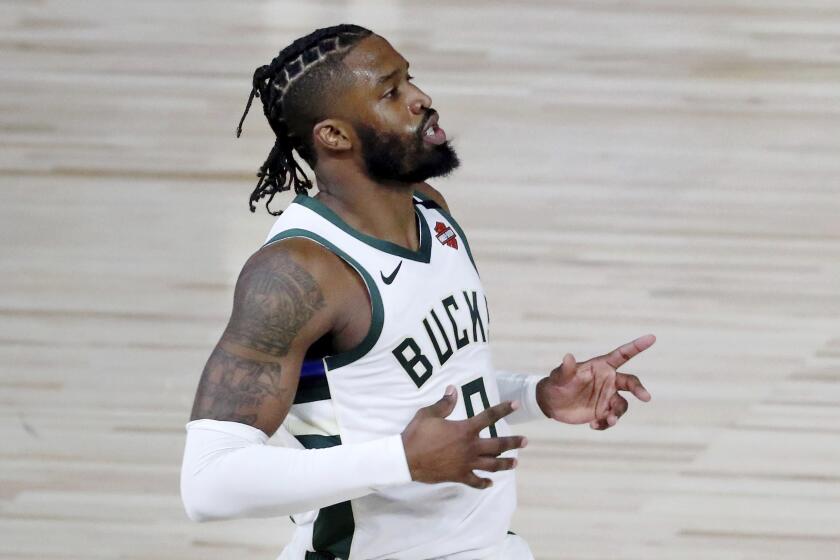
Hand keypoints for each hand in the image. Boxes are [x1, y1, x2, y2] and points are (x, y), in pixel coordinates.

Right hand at [401, 385, 527, 488]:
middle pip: (498, 445)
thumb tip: (453, 389)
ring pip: (491, 465)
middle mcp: (470, 447)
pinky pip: (475, 481)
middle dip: (513, 443)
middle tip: (525, 441)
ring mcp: (465, 463)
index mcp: (465, 430)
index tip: (515, 405)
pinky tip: (489, 484)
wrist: (406, 459)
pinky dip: (483, 483)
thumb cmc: (417, 435)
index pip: (488, 417)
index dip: (503, 409)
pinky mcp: (458, 476)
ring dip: (505, 464)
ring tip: (515, 463)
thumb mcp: (429, 414)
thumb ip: (444, 403)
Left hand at [536, 334, 654, 429]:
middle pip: (630, 383)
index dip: (637, 346)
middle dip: (639, 389)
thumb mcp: (559, 377)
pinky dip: (606, 424)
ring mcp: (608, 397)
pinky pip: (611, 419)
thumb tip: (567, 357)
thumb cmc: (557, 384)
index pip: (622, 355)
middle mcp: (609, 381)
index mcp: (602, 366)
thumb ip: (566, 369)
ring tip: (609, 420)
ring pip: (622, 405)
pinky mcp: (604, 412)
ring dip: (617, 413)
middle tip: (646, 397)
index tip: (652, 337)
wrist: (552, 404)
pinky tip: (593, 426)